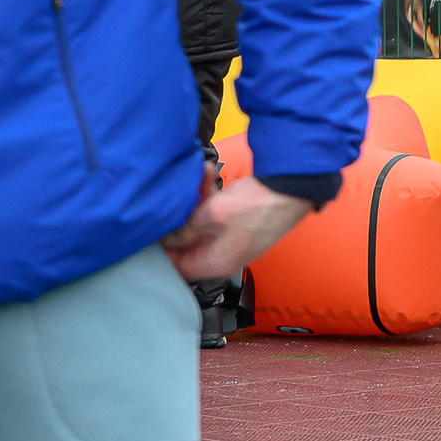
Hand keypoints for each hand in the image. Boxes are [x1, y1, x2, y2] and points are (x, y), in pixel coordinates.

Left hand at [162, 174, 313, 281]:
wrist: (289, 189)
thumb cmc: (254, 207)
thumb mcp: (209, 218)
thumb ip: (183, 231)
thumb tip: (165, 240)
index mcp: (215, 264)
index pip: (178, 268)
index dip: (161, 251)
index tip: (150, 229)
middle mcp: (220, 255)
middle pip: (184, 243)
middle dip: (177, 219)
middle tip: (171, 199)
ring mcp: (227, 238)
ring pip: (197, 223)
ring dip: (194, 200)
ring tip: (197, 178)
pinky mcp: (233, 222)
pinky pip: (211, 212)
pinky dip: (207, 194)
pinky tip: (207, 172)